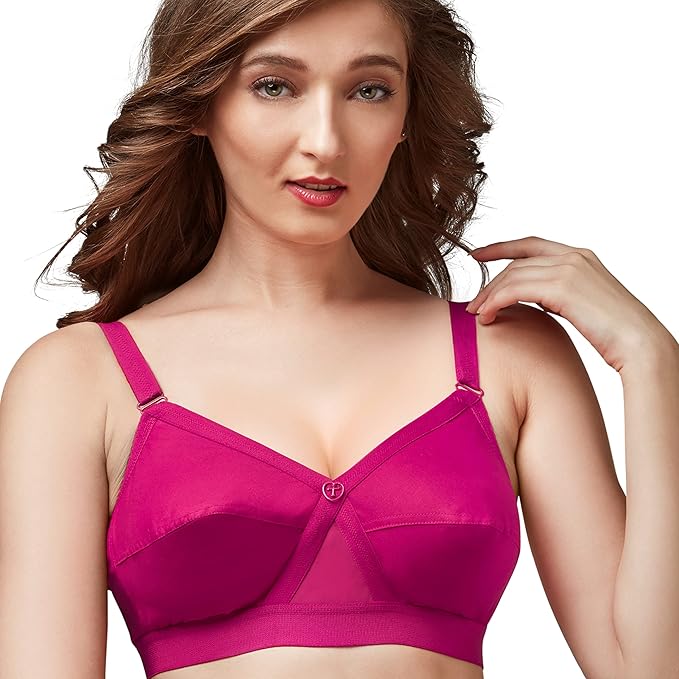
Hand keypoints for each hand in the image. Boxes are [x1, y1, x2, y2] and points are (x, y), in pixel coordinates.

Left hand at [465, 236, 664, 371]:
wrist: (639, 343)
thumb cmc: (614, 332)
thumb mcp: (583, 303)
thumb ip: (559, 294)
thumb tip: (537, 300)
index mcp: (580, 256)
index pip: (531, 244)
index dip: (501, 247)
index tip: (477, 254)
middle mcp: (573, 257)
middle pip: (516, 264)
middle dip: (490, 283)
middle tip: (473, 304)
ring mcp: (568, 269)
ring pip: (511, 276)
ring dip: (488, 296)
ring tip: (476, 315)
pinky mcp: (561, 287)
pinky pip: (514, 290)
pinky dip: (495, 303)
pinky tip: (487, 318)